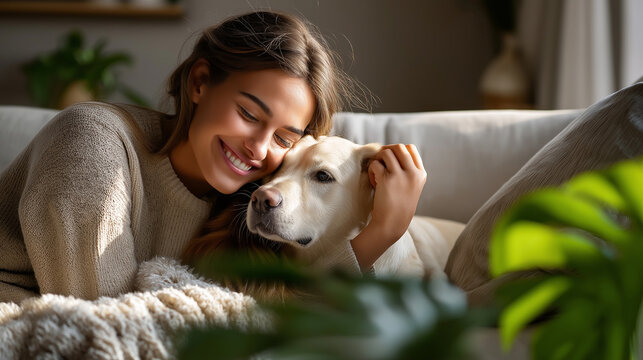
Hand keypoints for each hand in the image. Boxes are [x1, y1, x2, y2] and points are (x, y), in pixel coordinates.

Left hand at [351, 144, 426, 270]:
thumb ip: (407, 171)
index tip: (390, 160)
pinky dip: (371, 170)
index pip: (411, 149)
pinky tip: (373, 181)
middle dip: (386, 151)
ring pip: (386, 152)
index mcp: (421, 174)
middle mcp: (413, 173)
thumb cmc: (398, 207)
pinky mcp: (388, 179)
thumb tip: (391, 151)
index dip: (397, 151)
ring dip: (377, 160)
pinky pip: (376, 164)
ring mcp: (401, 175)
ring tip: (376, 174)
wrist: (392, 225)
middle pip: (398, 147)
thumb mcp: (411, 188)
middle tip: (379, 162)